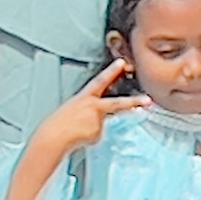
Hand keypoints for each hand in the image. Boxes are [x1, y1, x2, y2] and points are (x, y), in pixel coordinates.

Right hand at [33, 62, 148, 158]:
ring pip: (102, 123)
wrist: (53, 137)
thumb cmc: (58, 124)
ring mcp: (97, 121)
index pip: (100, 80)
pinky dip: (90, 136)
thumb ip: (89, 109)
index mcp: (84, 97)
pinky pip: (97, 135)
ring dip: (91, 128)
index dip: (112, 71)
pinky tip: (79, 136)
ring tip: (76, 130)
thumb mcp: (72, 108)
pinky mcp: (98, 133)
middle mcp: (93, 107)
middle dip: (134, 102)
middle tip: (147, 100)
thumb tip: (99, 118)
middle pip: (117, 103)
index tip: (122, 63)